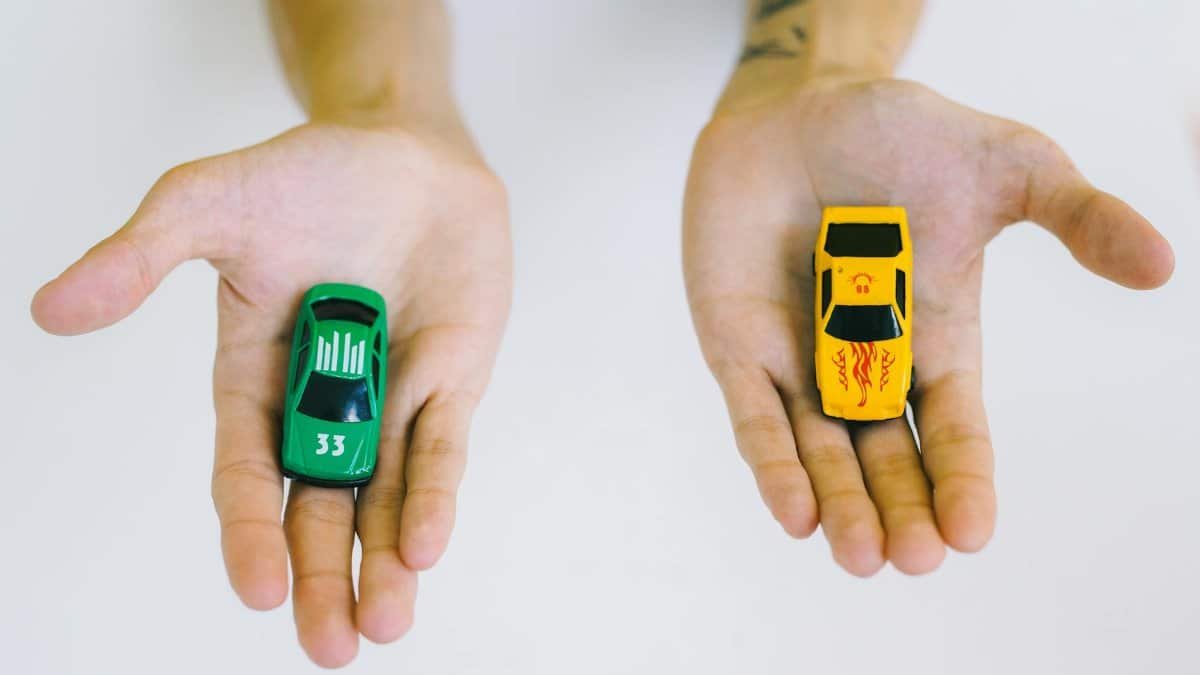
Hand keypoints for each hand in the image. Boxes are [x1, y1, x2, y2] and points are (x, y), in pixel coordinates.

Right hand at [32, 122, 510, 665]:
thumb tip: (50, 310)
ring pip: (385, 497)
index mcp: (254, 381)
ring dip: (385, 563)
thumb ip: (140, 257)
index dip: (250, 531)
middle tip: (329, 647)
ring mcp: (391, 397)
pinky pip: (442, 449)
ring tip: (382, 626)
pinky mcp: (450, 381)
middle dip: (322, 577)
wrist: (402, 150)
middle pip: (318, 508)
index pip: (247, 473)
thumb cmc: (307, 176)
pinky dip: (434, 496)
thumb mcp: (210, 205)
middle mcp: (322, 404)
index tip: (258, 589)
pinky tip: (426, 546)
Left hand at [683, 78, 1172, 575]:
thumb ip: (1076, 215)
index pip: (954, 427)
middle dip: (900, 508)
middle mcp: (867, 364)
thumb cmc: (899, 135)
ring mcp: (798, 360)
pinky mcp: (736, 345)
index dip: (963, 480)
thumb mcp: (1006, 166)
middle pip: (887, 457)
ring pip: (821, 452)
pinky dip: (773, 462)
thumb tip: (1162, 265)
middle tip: (914, 560)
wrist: (796, 106)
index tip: (973, 534)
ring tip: (861, 556)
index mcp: (936, 339)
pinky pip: (754, 416)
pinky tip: (794, 512)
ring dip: (841, 505)